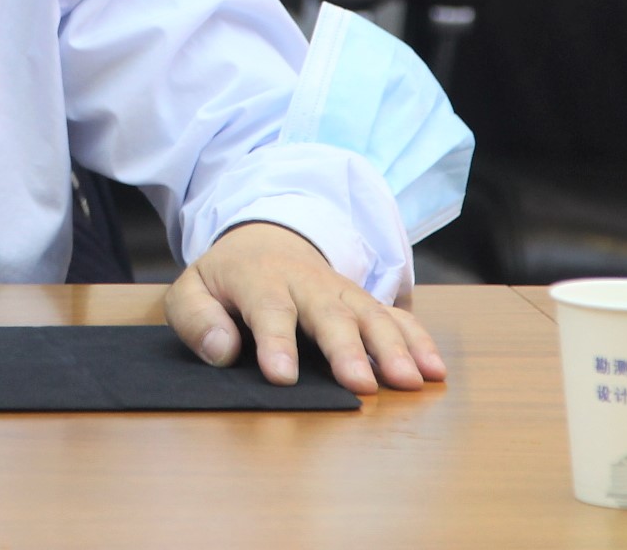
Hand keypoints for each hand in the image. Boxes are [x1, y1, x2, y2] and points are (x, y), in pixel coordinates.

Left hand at [164, 221, 446, 394]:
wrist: (264, 241)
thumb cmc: (224, 280)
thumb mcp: (192, 291)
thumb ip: (197, 320)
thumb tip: (222, 351)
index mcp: (258, 279)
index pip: (268, 310)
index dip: (275, 343)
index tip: (282, 377)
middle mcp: (306, 283)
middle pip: (329, 314)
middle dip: (346, 349)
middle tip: (362, 384)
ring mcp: (340, 291)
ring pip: (370, 315)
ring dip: (392, 347)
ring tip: (409, 381)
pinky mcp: (363, 301)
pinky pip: (396, 316)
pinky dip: (418, 340)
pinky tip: (435, 370)